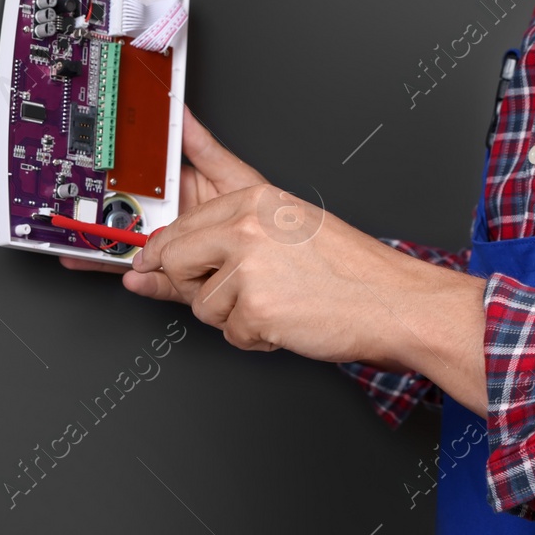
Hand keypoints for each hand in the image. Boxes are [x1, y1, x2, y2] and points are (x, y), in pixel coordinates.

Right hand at [59, 106, 267, 302]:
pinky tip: (130, 273)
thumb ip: (203, 147)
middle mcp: (175, 222)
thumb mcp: (234, 175)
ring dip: (111, 250)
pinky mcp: (184, 281)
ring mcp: (178, 252)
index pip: (143, 181)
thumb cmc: (266, 214)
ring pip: (135, 251)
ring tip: (87, 246)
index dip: (118, 177)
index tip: (94, 171)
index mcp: (184, 191)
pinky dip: (141, 279)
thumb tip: (180, 110)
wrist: (285, 258)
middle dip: (103, 217)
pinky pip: (156, 281)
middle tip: (80, 213)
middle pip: (131, 217)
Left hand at [131, 180, 433, 363]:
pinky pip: (227, 333)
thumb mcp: (281, 230)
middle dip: (195, 284)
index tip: (143, 260)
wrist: (392, 301)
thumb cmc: (345, 267)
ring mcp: (248, 266)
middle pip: (172, 259)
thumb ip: (211, 235)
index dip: (160, 251)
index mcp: (253, 198)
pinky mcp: (254, 309)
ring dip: (233, 314)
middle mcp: (246, 226)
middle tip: (243, 287)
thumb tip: (145, 260)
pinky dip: (255, 336)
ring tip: (280, 299)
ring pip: (199, 303)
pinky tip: (287, 318)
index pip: (177, 223)